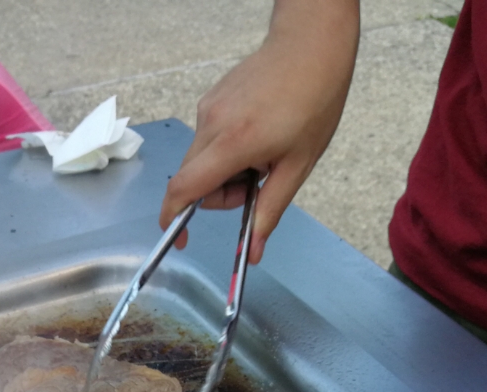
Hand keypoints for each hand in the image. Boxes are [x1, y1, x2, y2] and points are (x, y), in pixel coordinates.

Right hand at [161, 0, 359, 263]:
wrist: (310, 46)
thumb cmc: (313, 101)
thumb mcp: (298, 165)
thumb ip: (269, 209)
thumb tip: (254, 251)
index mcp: (233, 144)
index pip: (184, 189)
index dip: (174, 218)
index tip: (179, 238)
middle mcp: (211, 125)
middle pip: (191, 179)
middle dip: (217, 194)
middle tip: (255, 183)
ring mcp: (207, 109)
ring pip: (199, 160)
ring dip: (222, 171)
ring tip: (260, 153)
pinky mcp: (210, 100)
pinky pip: (206, 139)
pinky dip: (223, 150)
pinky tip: (254, 133)